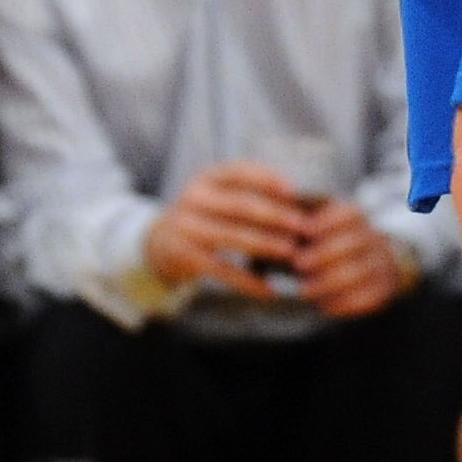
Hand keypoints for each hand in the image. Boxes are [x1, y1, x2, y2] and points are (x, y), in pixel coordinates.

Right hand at [144, 165, 310, 294]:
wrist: (158, 243)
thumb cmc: (205, 216)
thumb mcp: (217, 195)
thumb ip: (248, 193)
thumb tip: (295, 201)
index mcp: (206, 178)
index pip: (238, 171)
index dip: (266, 179)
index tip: (293, 190)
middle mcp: (193, 198)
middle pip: (240, 205)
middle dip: (275, 216)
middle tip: (303, 226)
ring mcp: (187, 227)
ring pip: (233, 236)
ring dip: (266, 244)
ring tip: (291, 252)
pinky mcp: (185, 256)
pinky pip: (222, 270)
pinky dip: (247, 281)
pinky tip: (268, 290)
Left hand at [290, 199, 412, 321]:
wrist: (371, 264)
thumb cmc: (330, 241)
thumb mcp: (320, 222)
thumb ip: (303, 214)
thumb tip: (282, 202)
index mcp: (359, 218)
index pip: (349, 213)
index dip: (327, 222)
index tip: (304, 231)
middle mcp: (375, 238)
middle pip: (354, 242)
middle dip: (323, 254)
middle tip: (298, 265)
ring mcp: (382, 264)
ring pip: (359, 272)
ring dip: (328, 283)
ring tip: (304, 290)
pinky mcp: (383, 290)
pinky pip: (367, 298)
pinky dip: (343, 303)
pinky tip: (323, 305)